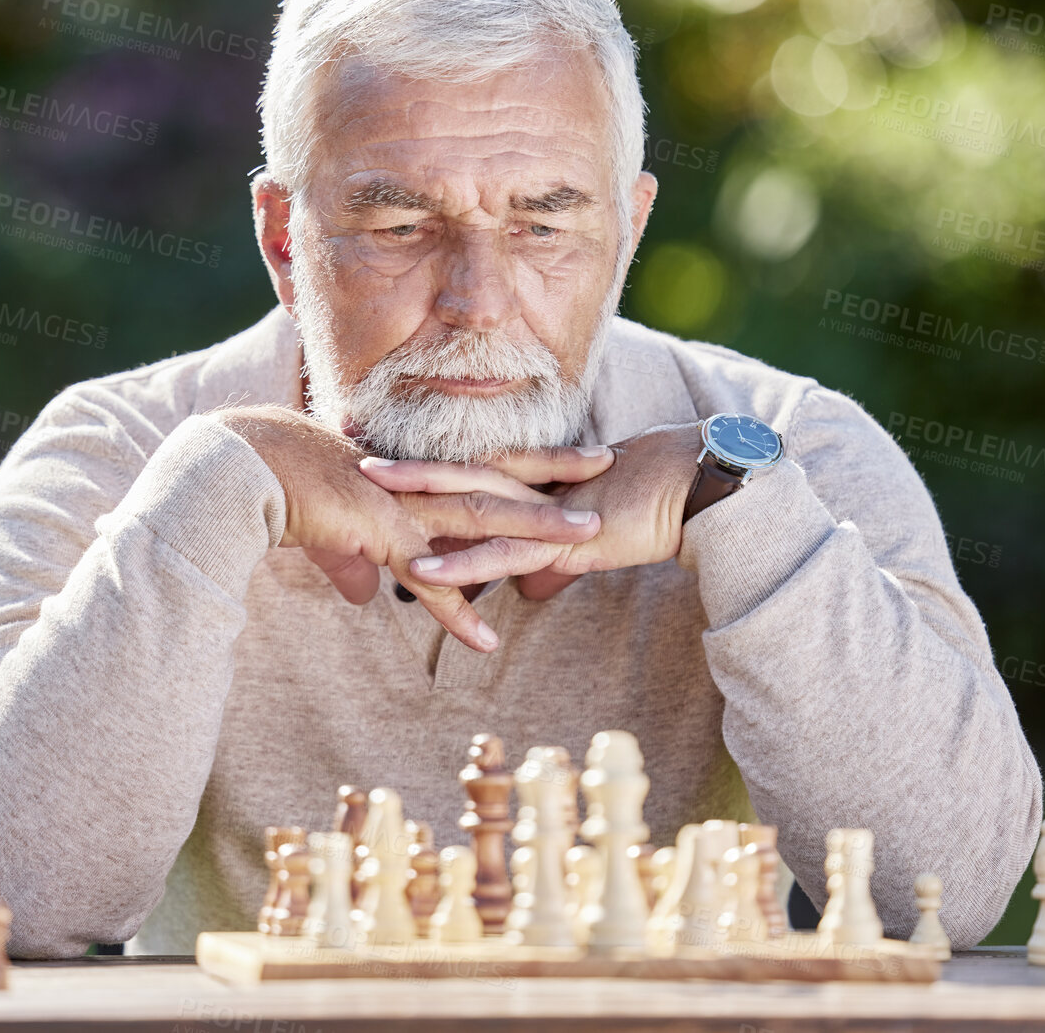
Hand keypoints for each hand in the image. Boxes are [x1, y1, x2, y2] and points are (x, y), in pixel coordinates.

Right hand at [210, 407, 614, 651]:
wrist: (244, 471)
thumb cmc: (280, 484)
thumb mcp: (329, 524)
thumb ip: (354, 558)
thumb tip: (363, 591)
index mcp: (410, 472)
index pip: (484, 460)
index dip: (532, 458)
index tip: (575, 455)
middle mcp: (415, 483)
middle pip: (499, 477)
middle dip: (557, 476)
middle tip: (610, 469)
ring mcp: (402, 508)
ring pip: (482, 520)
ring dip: (533, 533)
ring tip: (582, 544)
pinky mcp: (378, 537)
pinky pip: (428, 582)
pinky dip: (458, 612)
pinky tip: (487, 640)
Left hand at [358, 423, 703, 599]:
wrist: (698, 498)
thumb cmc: (652, 510)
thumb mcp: (591, 545)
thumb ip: (554, 566)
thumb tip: (531, 593)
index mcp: (535, 480)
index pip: (467, 465)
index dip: (422, 460)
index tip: (375, 451)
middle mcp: (531, 487)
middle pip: (453, 471)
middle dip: (400, 466)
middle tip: (346, 452)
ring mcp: (542, 513)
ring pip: (467, 504)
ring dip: (415, 501)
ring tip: (365, 497)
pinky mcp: (559, 543)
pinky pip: (500, 555)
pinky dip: (460, 563)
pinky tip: (422, 571)